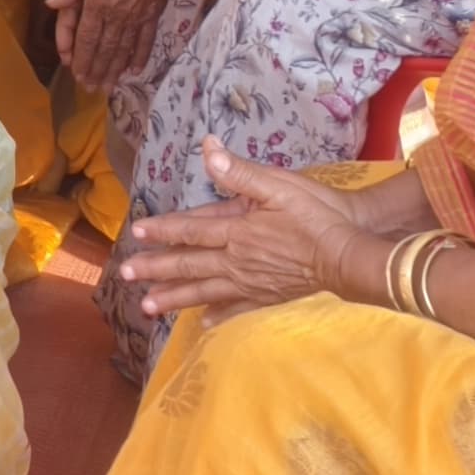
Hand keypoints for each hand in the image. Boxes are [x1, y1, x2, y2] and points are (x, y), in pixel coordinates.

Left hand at [34, 0, 164, 91]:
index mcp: (97, 1)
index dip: (80, 56)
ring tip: (107, 87)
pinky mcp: (153, 15)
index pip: (85, 36)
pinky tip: (135, 70)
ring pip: (123, 50)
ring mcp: (136, 18)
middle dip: (95, 70)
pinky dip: (139, 57)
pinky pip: (145, 41)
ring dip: (114, 70)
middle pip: (103, 48)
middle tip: (90, 88)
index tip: (75, 74)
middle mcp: (116, 16)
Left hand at [114, 140, 380, 319]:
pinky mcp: (268, 297)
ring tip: (147, 307)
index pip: (191, 230)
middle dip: (155, 269)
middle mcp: (237, 260)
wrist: (349, 254)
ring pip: (204, 291)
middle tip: (125, 275)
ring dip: (174, 298)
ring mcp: (252, 282)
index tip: (136, 233)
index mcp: (237, 231)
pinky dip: (218, 316)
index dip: (162, 230)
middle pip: (189, 265)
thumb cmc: (317, 215)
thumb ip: (241, 172)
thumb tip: (209, 150)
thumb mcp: (280, 185)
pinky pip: (236, 308)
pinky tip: (204, 324)